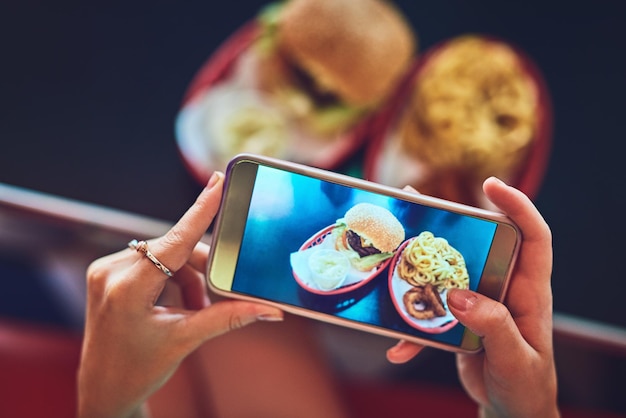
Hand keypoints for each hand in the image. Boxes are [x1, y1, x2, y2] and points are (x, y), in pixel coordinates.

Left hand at [77, 172, 283, 417]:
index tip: (217, 181)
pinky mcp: (108, 273)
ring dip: (187, 277)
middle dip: (200, 271)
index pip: (174, 239)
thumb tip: (269, 309)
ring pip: (165, 255)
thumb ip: (229, 317)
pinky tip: (177, 304)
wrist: (104, 390)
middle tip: (211, 301)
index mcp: (127, 289)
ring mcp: (106, 270)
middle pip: (174, 250)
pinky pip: (151, 261)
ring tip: (193, 310)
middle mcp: (111, 271)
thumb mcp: (186, 340)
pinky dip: (172, 278)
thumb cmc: (138, 370)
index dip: (201, 209)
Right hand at [386, 177, 558, 417]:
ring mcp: (478, 302)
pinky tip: (398, 348)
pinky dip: (412, 329)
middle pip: (480, 242)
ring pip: (448, 271)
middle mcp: (502, 288)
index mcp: (528, 291)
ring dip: (419, 263)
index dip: (518, 206)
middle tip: (416, 200)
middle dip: (450, 219)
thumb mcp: (516, 359)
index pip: (533, 236)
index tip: (491, 185)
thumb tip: (459, 296)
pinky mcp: (458, 319)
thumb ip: (494, 326)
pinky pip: (431, 313)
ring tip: (392, 244)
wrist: (511, 410)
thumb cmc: (526, 385)